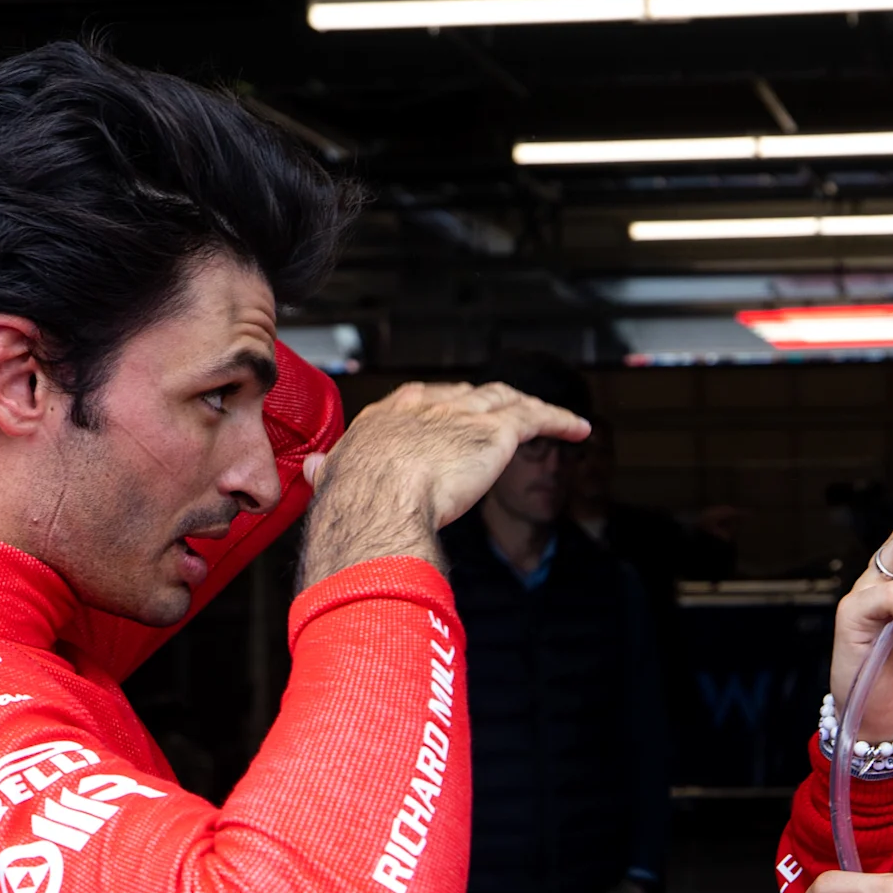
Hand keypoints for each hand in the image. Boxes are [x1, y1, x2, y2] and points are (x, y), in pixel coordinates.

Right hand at [298, 382, 589, 587]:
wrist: (376, 498)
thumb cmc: (352, 499)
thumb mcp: (332, 481)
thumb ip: (328, 472)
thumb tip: (314, 470)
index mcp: (387, 417)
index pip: (418, 400)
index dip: (437, 407)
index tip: (447, 413)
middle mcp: (427, 407)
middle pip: (466, 393)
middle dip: (485, 402)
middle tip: (502, 413)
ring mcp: (463, 415)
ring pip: (504, 399)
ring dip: (527, 407)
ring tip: (549, 418)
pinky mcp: (496, 432)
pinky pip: (537, 417)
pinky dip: (560, 421)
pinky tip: (578, 430)